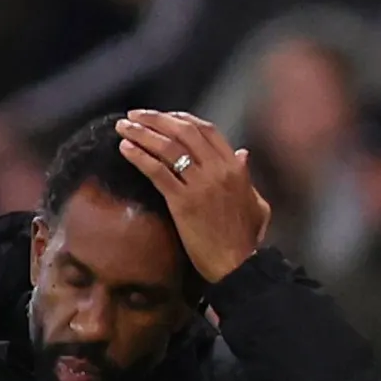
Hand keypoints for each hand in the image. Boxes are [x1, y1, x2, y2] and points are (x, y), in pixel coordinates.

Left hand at [116, 110, 270, 282]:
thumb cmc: (247, 239)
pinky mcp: (183, 202)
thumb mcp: (257, 202)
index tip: (162, 116)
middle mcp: (218, 169)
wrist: (240, 265)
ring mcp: (200, 184)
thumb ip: (247, 175)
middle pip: (183, 131)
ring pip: (167, 147)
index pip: (205, 130)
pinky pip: (157, 171)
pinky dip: (139, 156)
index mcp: (234, 167)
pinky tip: (125, 149)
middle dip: (155, 119)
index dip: (180, 118)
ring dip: (142, 133)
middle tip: (134, 116)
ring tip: (123, 127)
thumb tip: (242, 152)